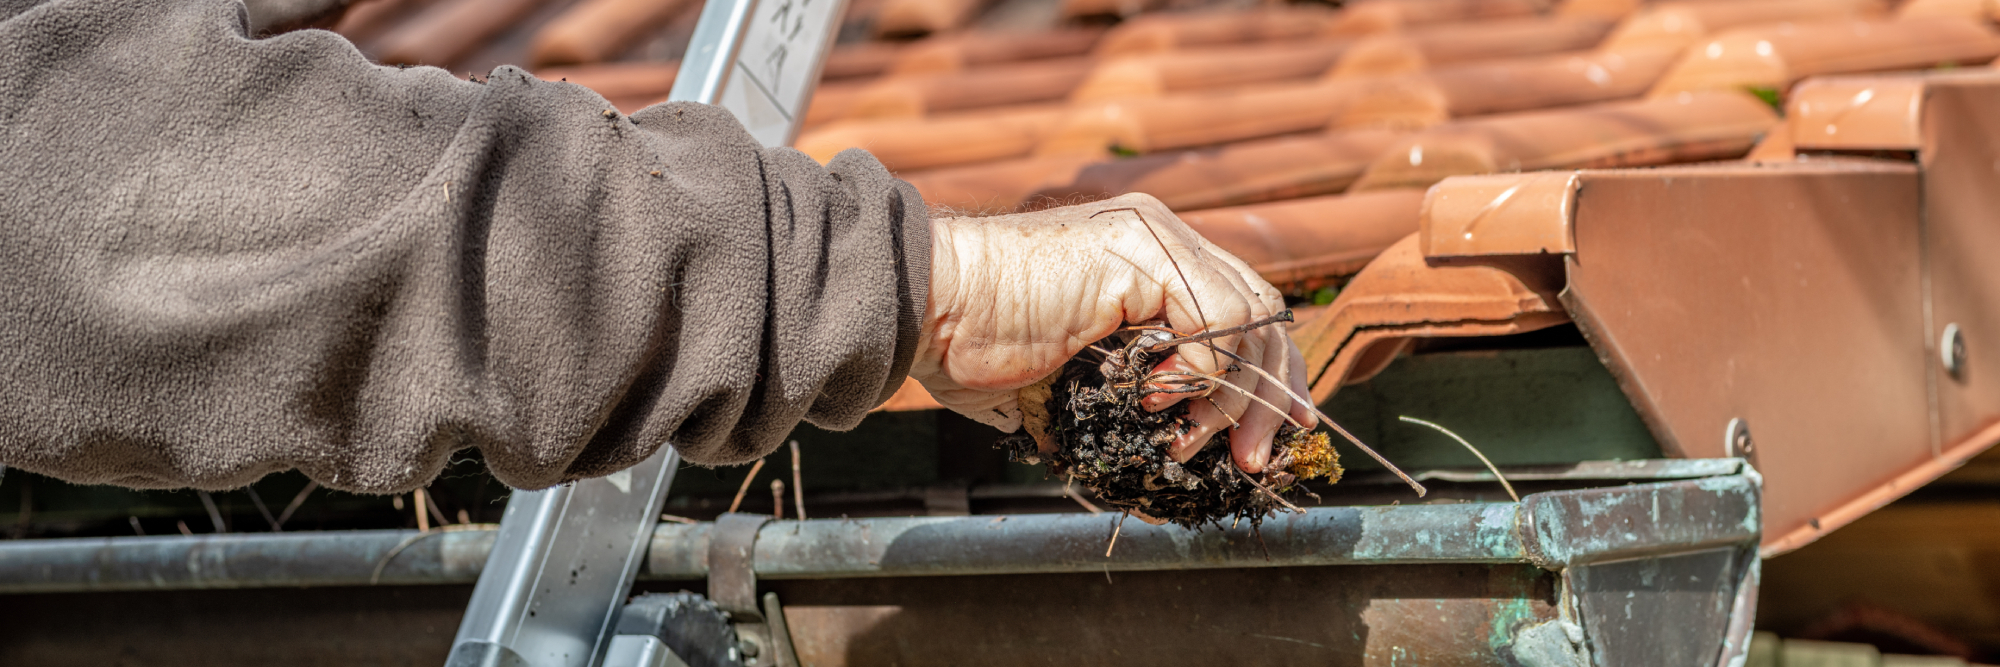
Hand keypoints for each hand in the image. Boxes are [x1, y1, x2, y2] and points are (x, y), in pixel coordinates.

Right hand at [910, 193, 1316, 472]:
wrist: (927, 308)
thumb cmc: (972, 346)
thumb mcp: (1072, 377)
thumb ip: (1127, 394)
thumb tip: (1168, 455)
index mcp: (1147, 260)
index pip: (1242, 309)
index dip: (1266, 373)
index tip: (1277, 428)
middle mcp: (1160, 237)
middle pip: (1262, 310)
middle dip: (1270, 392)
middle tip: (1254, 456)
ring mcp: (1153, 237)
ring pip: (1250, 316)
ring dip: (1233, 395)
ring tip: (1189, 439)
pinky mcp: (1140, 249)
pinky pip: (1217, 316)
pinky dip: (1203, 369)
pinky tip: (1156, 395)